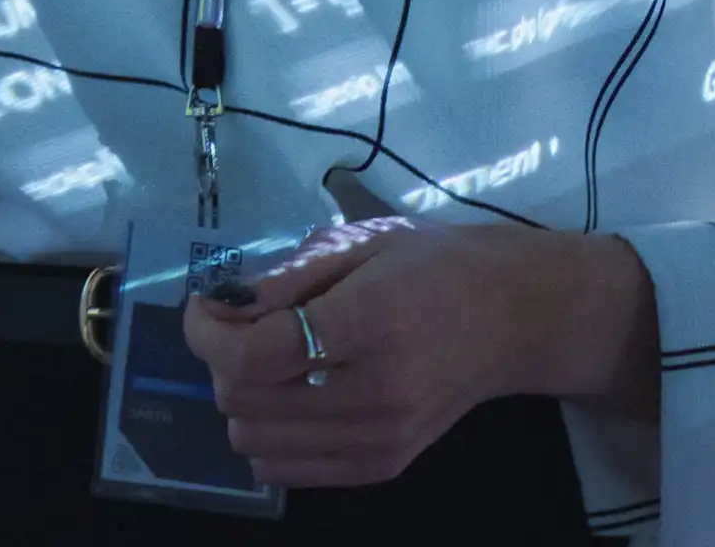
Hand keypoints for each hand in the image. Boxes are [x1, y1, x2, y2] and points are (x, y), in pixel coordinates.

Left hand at [181, 215, 657, 488]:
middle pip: (246, 404)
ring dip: (241, 400)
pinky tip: (286, 393)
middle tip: (232, 322)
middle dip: (219, 359)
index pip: (256, 355)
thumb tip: (221, 303)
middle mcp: (376, 394)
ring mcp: (381, 441)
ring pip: (257, 445)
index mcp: (370, 323)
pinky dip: (268, 436)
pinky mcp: (384, 468)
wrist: (511, 318)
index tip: (204, 302)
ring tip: (261, 357)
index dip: (207, 330)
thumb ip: (286, 276)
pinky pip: (289, 472)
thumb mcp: (358, 241)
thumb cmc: (431, 264)